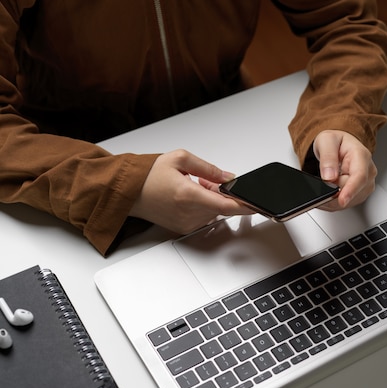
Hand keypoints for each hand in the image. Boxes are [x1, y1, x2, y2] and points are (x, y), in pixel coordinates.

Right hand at [129, 149, 251, 233]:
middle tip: (206, 180)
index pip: (227, 205)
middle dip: (222, 193)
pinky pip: (203, 217)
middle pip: (222, 206)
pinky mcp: (183, 228)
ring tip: (194, 186)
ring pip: (214, 212)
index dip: (246, 205)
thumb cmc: (148, 175)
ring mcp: (186, 223)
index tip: (258, 204)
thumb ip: (209, 169)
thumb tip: (229, 177)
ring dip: (212, 199)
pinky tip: (190, 196)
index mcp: (188, 195)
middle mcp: (188, 213)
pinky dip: (203, 206)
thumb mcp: (181, 159)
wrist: (128, 192)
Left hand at [312, 130, 377, 209]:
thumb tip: (329, 177)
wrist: (339, 146)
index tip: (342, 200)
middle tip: (325, 176)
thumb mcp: (326, 141)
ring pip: (347, 200)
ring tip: (327, 180)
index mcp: (362, 156)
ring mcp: (366, 185)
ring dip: (332, 196)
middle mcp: (368, 172)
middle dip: (333, 189)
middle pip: (350, 191)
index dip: (350, 190)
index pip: (360, 177)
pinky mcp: (361, 194)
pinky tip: (330, 188)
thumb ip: (327, 158)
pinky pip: (345, 204)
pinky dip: (333, 200)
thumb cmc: (335, 142)